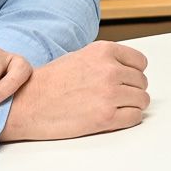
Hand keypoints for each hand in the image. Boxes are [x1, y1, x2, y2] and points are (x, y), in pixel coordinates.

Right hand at [0, 41, 149, 141]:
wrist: (28, 103)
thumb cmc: (51, 82)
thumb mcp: (81, 56)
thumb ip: (107, 60)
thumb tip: (130, 71)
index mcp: (104, 51)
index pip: (140, 62)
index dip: (133, 73)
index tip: (124, 80)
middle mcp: (109, 70)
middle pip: (142, 82)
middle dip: (131, 90)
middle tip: (113, 97)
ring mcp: (109, 94)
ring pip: (142, 100)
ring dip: (131, 105)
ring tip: (112, 107)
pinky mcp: (106, 117)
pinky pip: (135, 117)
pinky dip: (127, 119)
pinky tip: (112, 118)